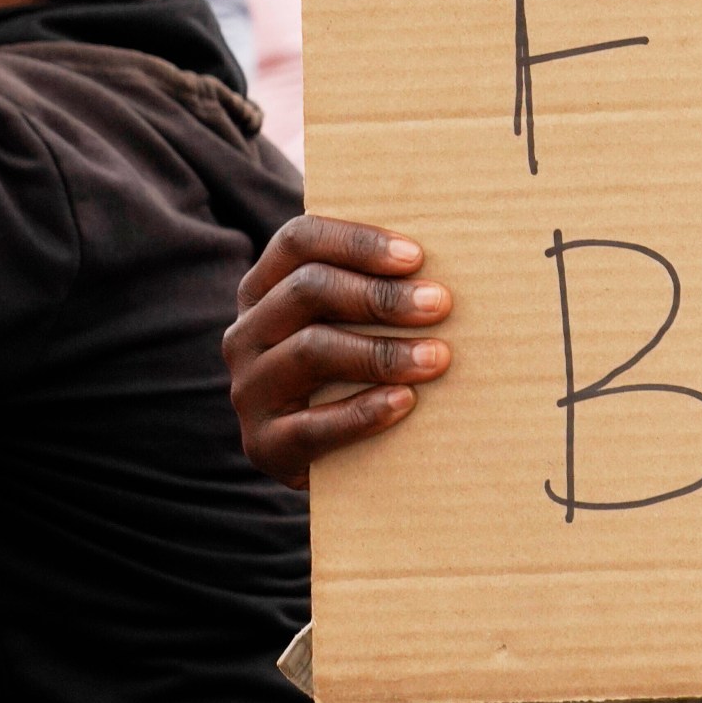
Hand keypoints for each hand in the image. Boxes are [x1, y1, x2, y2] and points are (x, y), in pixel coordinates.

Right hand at [225, 215, 455, 488]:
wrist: (339, 462)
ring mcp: (249, 389)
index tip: (417, 257)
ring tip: (437, 357)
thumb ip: (380, 287)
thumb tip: (454, 261)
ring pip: (310, 351)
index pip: (300, 241)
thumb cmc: (358, 369)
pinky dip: (364, 411)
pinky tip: (406, 402)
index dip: (357, 242)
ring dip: (382, 352)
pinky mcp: (264, 444)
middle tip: (441, 304)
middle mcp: (247, 332)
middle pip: (308, 290)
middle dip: (381, 296)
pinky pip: (312, 425)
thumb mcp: (355, 322)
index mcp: (266, 287)